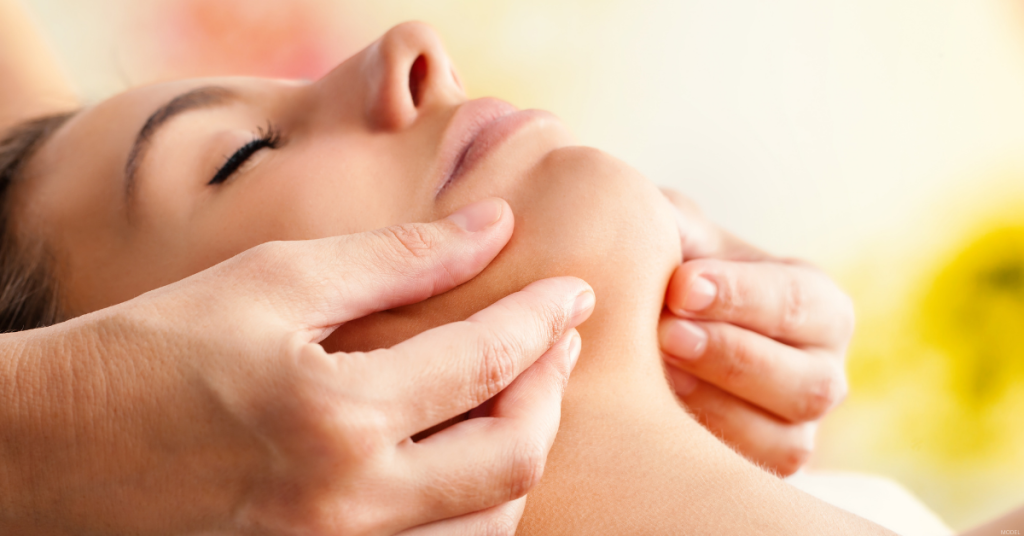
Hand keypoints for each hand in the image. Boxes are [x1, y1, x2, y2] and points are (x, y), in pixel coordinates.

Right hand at [0, 198, 594, 535]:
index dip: (542, 319)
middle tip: (556, 338)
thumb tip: (492, 230)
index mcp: (334, 418)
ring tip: (520, 390)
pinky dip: (475, 507)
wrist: (53, 451)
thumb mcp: (273, 281)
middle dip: (550, 390)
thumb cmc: (153, 348)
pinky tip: (468, 455)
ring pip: (489, 526)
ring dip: (521, 451)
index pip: (485, 363)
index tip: (574, 290)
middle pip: (510, 459)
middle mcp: (346, 508)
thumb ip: (397, 261)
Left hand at [658, 189, 852, 474]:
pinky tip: (659, 414)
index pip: (798, 302)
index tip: (680, 285)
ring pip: (786, 440)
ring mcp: (797, 426)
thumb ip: (675, 224)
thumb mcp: (679, 233)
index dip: (740, 296)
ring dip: (717, 408)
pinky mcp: (762, 463)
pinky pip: (750, 473)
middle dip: (732, 358)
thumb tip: (656, 224)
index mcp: (818, 304)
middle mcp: (823, 369)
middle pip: (808, 383)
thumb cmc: (674, 270)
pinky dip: (707, 447)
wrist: (652, 321)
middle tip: (666, 333)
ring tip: (658, 374)